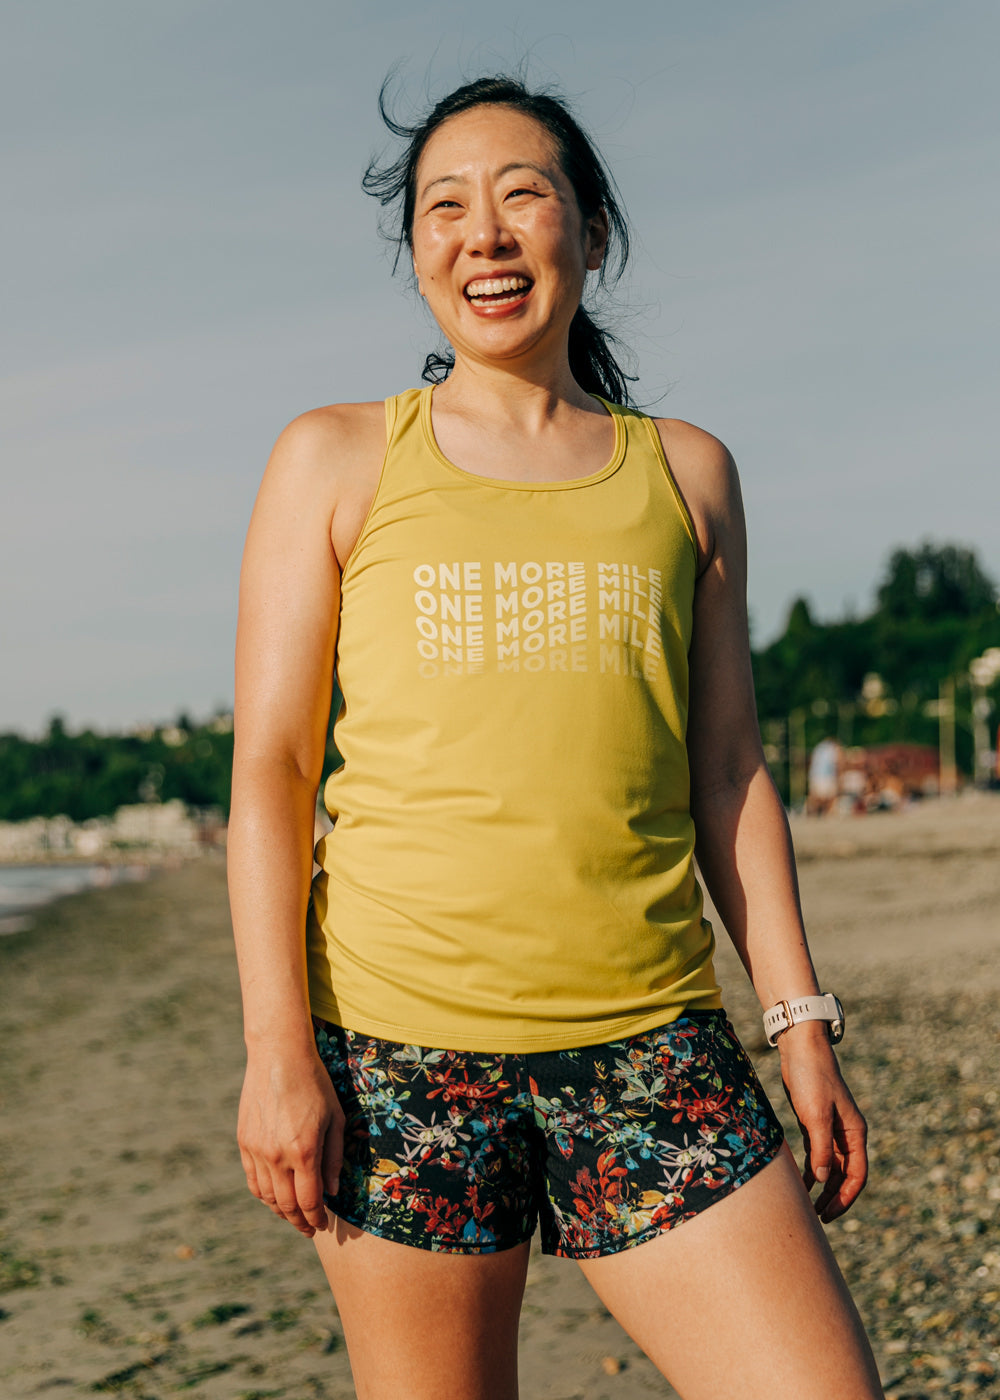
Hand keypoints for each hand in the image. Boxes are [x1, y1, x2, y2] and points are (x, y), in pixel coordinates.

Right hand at [237, 1047, 344, 1236]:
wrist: (278, 1056)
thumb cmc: (314, 1083)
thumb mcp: (336, 1117)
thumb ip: (334, 1158)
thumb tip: (332, 1191)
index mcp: (304, 1151)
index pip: (309, 1200)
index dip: (316, 1218)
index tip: (321, 1225)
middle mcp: (277, 1155)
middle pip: (286, 1205)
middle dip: (299, 1221)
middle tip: (308, 1228)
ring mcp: (257, 1150)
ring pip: (267, 1196)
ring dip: (280, 1210)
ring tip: (292, 1214)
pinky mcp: (244, 1142)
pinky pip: (252, 1179)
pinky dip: (263, 1194)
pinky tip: (273, 1196)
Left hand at [777, 1021, 867, 1222]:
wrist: (801, 1049)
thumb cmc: (812, 1079)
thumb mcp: (816, 1115)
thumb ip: (821, 1148)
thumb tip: (824, 1180)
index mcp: (855, 1132)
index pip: (857, 1174)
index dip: (845, 1197)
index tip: (829, 1214)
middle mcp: (846, 1134)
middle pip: (845, 1174)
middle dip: (834, 1197)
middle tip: (818, 1218)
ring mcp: (831, 1129)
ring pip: (830, 1167)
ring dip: (822, 1187)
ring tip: (808, 1208)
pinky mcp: (814, 1123)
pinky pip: (816, 1155)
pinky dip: (810, 1171)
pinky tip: (799, 1185)